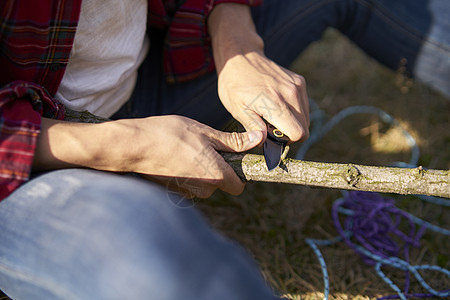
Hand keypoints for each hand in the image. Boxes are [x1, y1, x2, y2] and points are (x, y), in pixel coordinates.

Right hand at [112, 115, 262, 197]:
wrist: (133, 146)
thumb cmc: (169, 135)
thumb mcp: (206, 133)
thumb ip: (234, 141)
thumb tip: (260, 138)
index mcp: (216, 176)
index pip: (239, 186)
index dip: (239, 171)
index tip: (233, 157)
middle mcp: (204, 189)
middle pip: (221, 183)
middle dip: (218, 166)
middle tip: (204, 145)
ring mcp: (187, 192)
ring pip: (204, 182)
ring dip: (201, 168)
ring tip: (187, 148)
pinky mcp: (173, 190)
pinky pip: (189, 182)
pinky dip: (187, 171)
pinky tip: (175, 156)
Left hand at [217, 51, 309, 142]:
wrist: (240, 57)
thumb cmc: (235, 84)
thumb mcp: (237, 109)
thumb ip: (253, 127)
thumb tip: (264, 141)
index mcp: (275, 103)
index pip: (298, 133)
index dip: (287, 141)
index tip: (274, 136)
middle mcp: (291, 94)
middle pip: (305, 128)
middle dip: (290, 133)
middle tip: (272, 127)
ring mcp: (297, 86)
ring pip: (305, 117)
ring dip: (293, 122)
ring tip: (274, 115)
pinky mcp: (299, 81)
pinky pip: (303, 105)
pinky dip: (294, 110)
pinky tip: (277, 104)